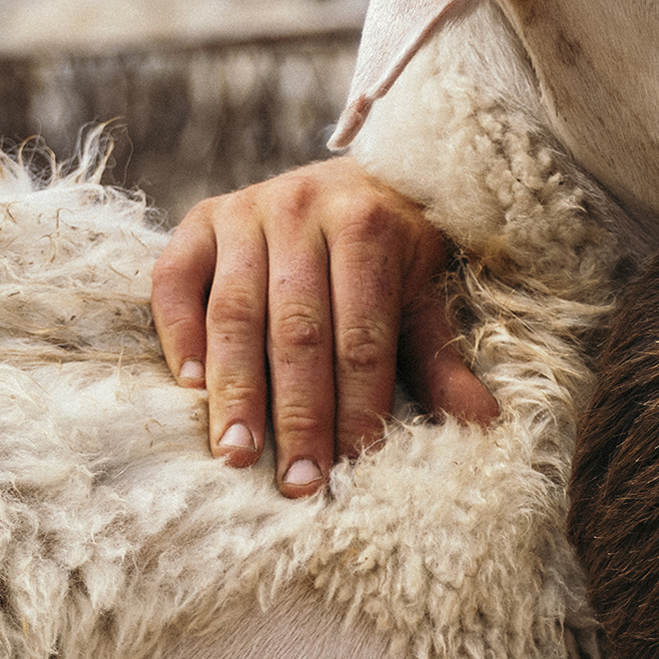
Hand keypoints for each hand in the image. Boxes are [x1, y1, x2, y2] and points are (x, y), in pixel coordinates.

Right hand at [149, 161, 497, 495]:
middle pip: (297, 331)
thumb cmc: (394, 251)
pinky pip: (175, 279)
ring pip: (235, 312)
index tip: (350, 469)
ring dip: (235, 391)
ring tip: (236, 456)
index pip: (361, 338)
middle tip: (296, 483)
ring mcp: (244, 211)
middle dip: (297, 415)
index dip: (356, 408)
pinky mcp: (200, 218)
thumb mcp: (424, 296)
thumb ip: (441, 359)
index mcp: (367, 229)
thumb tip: (483, 425)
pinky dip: (180, 334)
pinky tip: (191, 388)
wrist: (354, 175)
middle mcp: (301, 211)